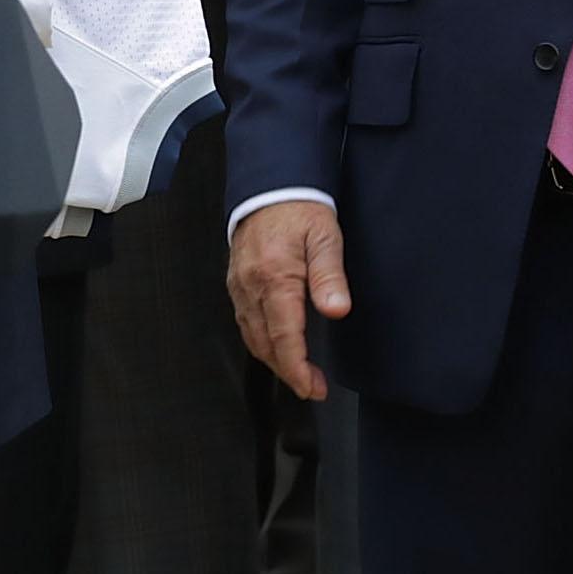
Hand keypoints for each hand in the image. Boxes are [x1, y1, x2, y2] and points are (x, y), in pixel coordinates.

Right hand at [227, 200, 350, 401]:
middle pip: (264, 343)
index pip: (284, 336)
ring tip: (297, 372)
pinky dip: (259, 340)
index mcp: (275, 277)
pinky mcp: (236, 281)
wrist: (270, 185)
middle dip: (287, 371)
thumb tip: (336, 311)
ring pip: (251, 335)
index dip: (297, 369)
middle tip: (312, 388)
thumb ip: (330, 276)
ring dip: (273, 359)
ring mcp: (240, 284)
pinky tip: (274, 345)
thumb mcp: (326, 237)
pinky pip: (244, 320)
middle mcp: (251, 285)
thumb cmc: (300, 209)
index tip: (311, 388)